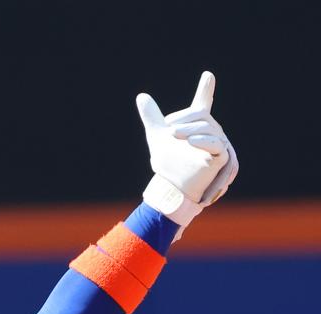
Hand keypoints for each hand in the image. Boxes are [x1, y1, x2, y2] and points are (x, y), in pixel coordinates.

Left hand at [136, 72, 238, 228]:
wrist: (170, 186)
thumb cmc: (167, 163)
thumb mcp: (157, 137)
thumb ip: (152, 117)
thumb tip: (141, 96)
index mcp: (196, 124)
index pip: (203, 102)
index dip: (205, 89)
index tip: (208, 75)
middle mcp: (210, 130)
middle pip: (201, 115)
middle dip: (183, 120)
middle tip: (167, 131)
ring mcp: (218, 142)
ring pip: (207, 128)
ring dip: (188, 130)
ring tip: (172, 135)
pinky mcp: (221, 156)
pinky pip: (216, 144)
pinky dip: (203, 141)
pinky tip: (191, 140)